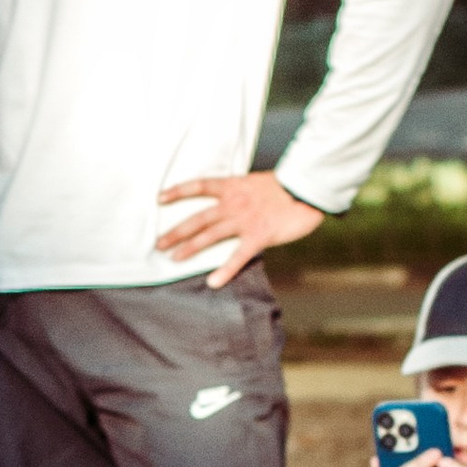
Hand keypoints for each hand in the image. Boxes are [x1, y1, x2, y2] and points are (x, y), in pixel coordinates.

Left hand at [155, 169, 321, 287]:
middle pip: (198, 218)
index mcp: (233, 187)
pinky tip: (213, 282)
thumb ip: (239, 194)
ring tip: (174, 259)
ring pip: (210, 235)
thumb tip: (226, 204)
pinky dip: (225, 270)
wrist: (308, 187)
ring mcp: (245, 220)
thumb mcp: (256, 184)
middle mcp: (234, 203)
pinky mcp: (259, 235)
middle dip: (176, 231)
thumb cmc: (286, 187)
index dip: (178, 191)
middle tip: (158, 244)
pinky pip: (238, 255)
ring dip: (190, 248)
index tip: (160, 198)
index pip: (199, 186)